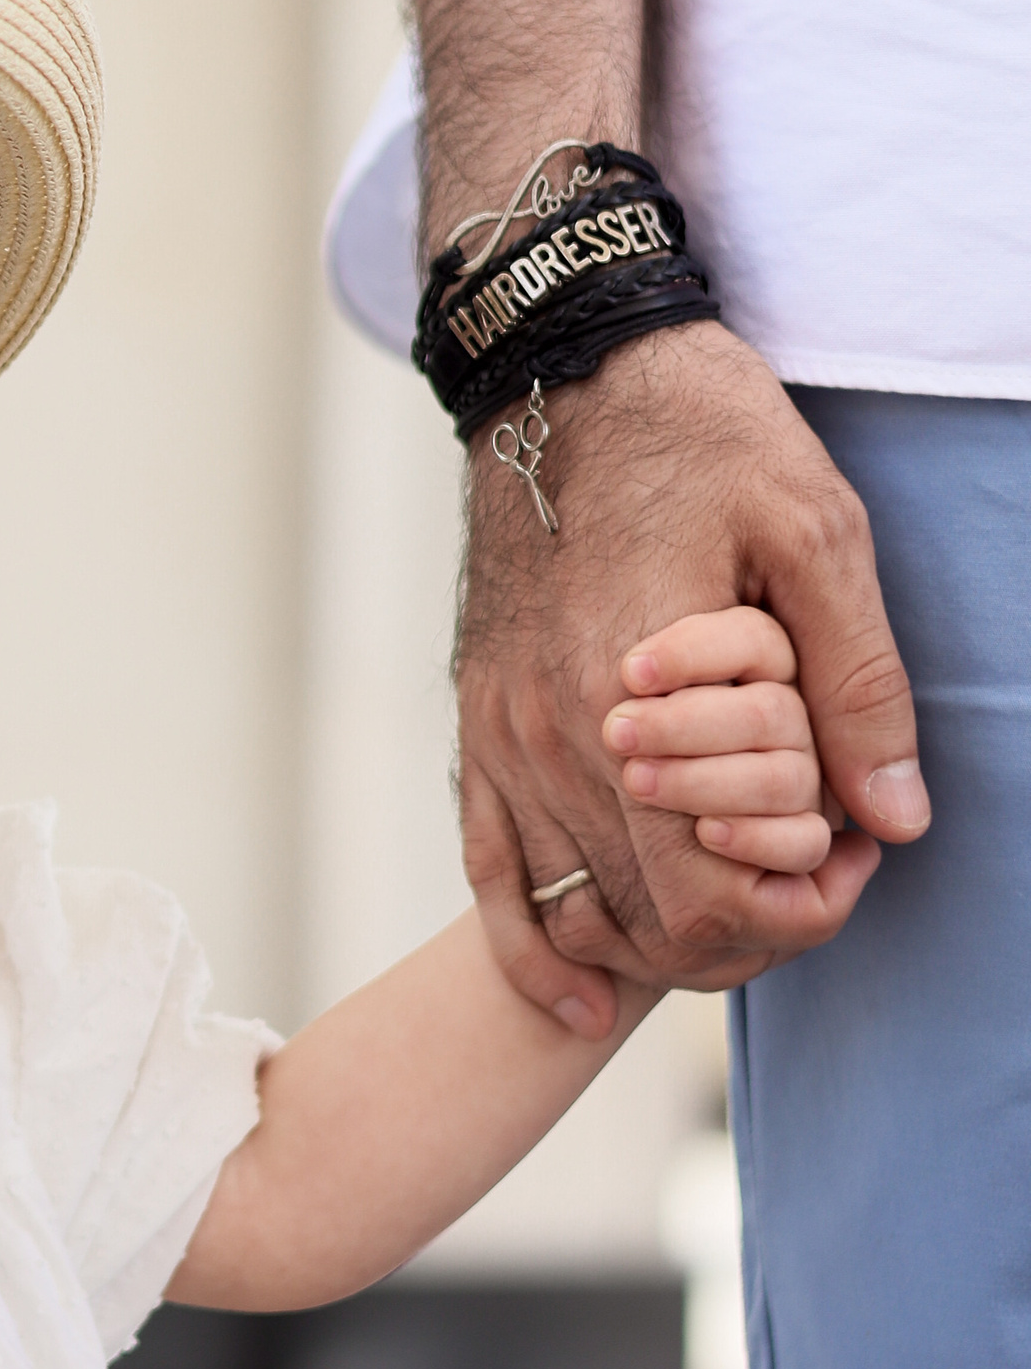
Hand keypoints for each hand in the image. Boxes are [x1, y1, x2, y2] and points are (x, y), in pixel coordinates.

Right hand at [459, 326, 923, 1032]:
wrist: (564, 370)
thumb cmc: (703, 437)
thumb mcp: (817, 533)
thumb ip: (856, 684)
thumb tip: (892, 817)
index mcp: (641, 692)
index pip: (713, 883)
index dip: (798, 909)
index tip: (854, 867)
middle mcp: (557, 734)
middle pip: (648, 916)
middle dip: (743, 935)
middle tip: (813, 892)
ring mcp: (505, 735)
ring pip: (574, 910)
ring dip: (657, 947)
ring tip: (735, 923)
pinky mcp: (477, 725)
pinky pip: (490, 871)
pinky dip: (532, 948)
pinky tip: (576, 999)